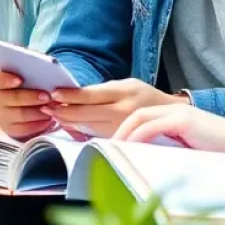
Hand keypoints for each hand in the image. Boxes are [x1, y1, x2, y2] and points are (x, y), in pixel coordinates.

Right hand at [0, 70, 57, 140]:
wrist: (23, 106)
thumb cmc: (26, 85)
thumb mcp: (26, 75)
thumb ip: (31, 69)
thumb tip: (47, 64)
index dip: (7, 80)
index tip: (20, 80)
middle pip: (11, 98)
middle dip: (30, 97)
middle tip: (47, 96)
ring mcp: (0, 116)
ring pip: (19, 114)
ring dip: (37, 111)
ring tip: (51, 108)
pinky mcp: (9, 129)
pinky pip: (24, 129)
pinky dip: (38, 124)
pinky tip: (48, 119)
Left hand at [47, 80, 182, 137]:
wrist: (177, 115)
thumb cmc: (147, 98)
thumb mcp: (128, 87)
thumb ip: (106, 92)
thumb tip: (77, 95)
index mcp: (123, 90)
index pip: (91, 93)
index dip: (70, 95)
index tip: (54, 93)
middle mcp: (124, 108)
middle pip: (88, 111)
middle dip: (65, 111)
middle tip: (46, 109)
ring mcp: (127, 124)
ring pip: (92, 125)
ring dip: (71, 122)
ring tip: (54, 118)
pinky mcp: (128, 137)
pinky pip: (101, 136)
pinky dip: (85, 132)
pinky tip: (73, 129)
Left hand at [115, 104, 224, 153]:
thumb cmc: (220, 154)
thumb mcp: (187, 151)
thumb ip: (167, 150)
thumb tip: (143, 163)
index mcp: (172, 117)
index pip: (140, 117)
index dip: (123, 129)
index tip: (109, 144)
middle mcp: (172, 110)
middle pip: (135, 114)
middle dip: (117, 128)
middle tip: (103, 144)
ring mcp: (178, 113)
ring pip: (140, 116)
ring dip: (124, 132)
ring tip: (112, 147)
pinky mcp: (184, 120)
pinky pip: (153, 125)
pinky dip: (138, 135)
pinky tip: (130, 146)